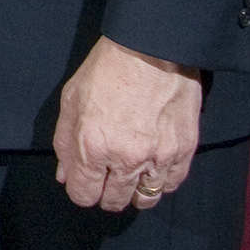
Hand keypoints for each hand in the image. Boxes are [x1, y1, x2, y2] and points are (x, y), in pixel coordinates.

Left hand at [53, 35, 204, 210]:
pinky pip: (172, 184)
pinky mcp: (184, 151)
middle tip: (106, 176)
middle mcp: (126, 159)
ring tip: (130, 175)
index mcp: (93, 146)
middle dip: (106, 192)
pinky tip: (152, 168)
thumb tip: (65, 175)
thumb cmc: (106, 69)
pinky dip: (161, 182)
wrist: (151, 48)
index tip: (84, 180)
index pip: (84, 195)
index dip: (81, 190)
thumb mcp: (71, 100)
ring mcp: (159, 157)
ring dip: (134, 192)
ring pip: (146, 198)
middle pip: (114, 201)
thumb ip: (66, 143)